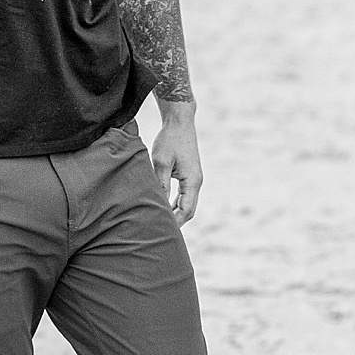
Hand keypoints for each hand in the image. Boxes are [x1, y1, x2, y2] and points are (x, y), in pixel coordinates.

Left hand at [151, 104, 201, 225]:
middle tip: (158, 231)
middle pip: (188, 210)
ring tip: (159, 223)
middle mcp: (196, 182)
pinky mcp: (188, 176)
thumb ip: (160, 183)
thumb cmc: (169, 140)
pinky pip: (183, 196)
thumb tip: (158, 203)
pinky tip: (163, 209)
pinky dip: (174, 204)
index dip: (175, 223)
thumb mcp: (161, 162)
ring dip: (175, 214)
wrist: (180, 123)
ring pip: (186, 204)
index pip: (186, 210)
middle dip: (175, 222)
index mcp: (192, 181)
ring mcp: (193, 179)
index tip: (161, 230)